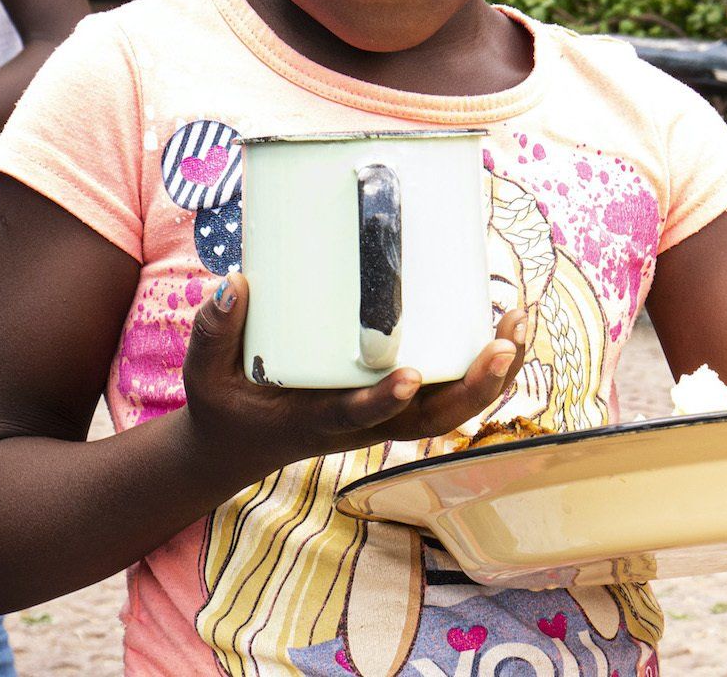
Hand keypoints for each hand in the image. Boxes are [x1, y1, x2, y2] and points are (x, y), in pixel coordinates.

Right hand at [177, 271, 526, 483]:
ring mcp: (385, 416)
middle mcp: (363, 425)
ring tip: (521, 324)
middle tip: (503, 344)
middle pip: (433, 421)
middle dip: (474, 388)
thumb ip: (213, 332)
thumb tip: (236, 282)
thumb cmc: (228, 404)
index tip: (409, 376)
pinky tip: (508, 322)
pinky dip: (484, 363)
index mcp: (317, 422)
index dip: (384, 403)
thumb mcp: (205, 376)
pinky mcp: (397, 399)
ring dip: (494, 375)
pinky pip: (451, 388)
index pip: (357, 419)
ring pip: (454, 408)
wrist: (240, 444)